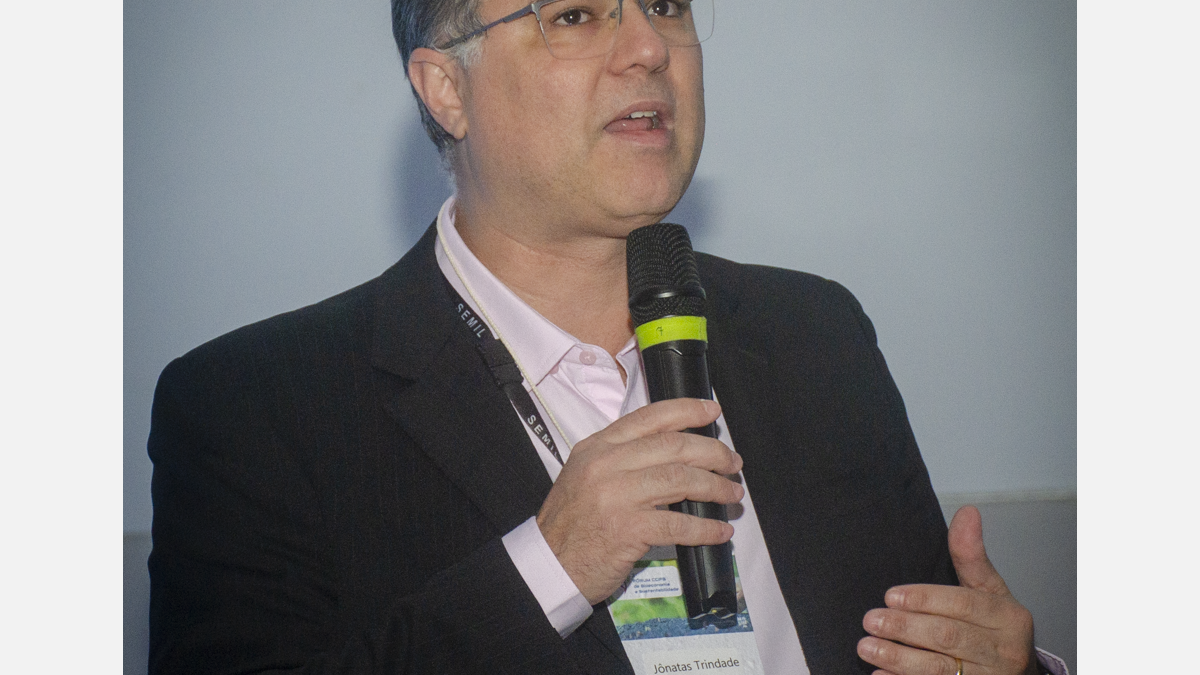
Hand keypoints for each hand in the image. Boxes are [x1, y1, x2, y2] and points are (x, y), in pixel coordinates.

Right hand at [536, 398, 743, 603]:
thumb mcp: (586, 475)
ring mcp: (616, 496)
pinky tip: (719, 530)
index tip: (711, 410)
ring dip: (715, 487)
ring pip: (680, 480)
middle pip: (673, 446)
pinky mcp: (627, 530)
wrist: (549, 564)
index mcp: (597, 447)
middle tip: (732, 463)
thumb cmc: (572, 523)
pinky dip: (705, 528)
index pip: (649, 418)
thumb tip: (674, 451)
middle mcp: (606, 465)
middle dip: (712, 452)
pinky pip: (678, 524)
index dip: (686, 410)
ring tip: (732, 493)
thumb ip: (622, 458)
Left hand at [857, 506, 1038, 674]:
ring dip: (898, 659)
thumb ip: (971, 555)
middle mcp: (1004, 651)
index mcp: (1008, 618)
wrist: (1016, 672)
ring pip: (940, 669)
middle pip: (949, 638)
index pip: (964, 605)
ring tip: (866, 646)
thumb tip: (967, 511)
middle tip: (870, 619)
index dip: (926, 600)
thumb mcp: (989, 589)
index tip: (891, 596)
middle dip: (906, 628)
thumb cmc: (995, 626)